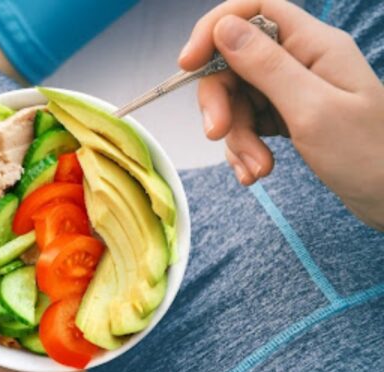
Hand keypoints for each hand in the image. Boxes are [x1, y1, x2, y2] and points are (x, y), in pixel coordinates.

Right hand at [180, 0, 383, 230]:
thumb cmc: (367, 155)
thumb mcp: (311, 110)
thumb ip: (266, 66)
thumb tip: (224, 27)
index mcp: (314, 45)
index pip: (254, 10)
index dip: (215, 29)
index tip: (188, 64)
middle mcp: (301, 61)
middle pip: (236, 62)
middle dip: (220, 100)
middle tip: (217, 133)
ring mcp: (294, 91)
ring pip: (239, 100)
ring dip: (237, 137)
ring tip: (255, 170)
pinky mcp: (289, 119)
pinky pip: (249, 125)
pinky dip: (244, 149)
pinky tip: (255, 173)